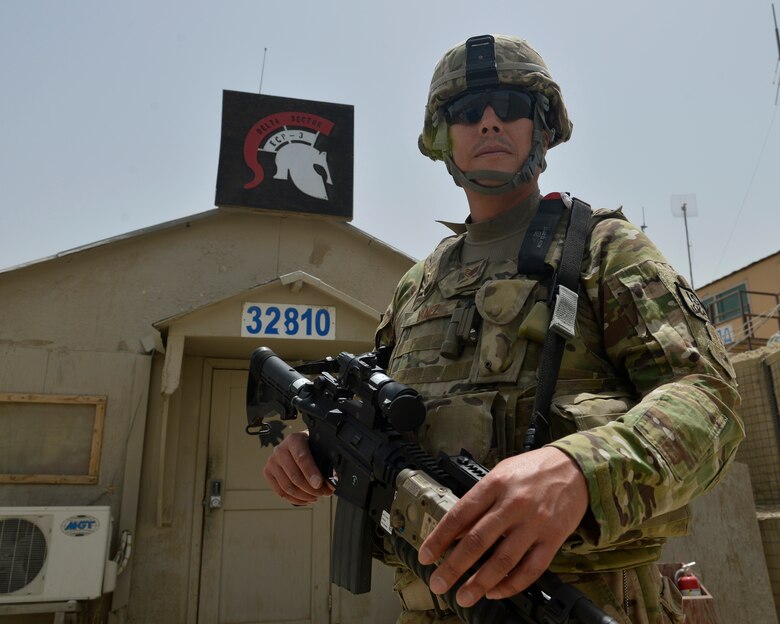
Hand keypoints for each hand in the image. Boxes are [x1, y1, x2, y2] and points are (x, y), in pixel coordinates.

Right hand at [263, 430, 333, 504]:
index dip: (311, 473)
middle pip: (295, 476)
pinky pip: (280, 492)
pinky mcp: (268, 473)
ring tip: (317, 497)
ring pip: (288, 487)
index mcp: (294, 440)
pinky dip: (295, 499)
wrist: (297, 444)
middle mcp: (280, 450)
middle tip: (325, 493)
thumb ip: (326, 462)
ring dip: (305, 496)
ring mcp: (272, 462)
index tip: (319, 484)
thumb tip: (332, 481)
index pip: (302, 458)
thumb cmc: (310, 446)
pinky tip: (306, 499)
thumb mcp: (319, 448)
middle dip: (311, 489)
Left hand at [417, 447, 587, 607]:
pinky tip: (496, 591)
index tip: (426, 556)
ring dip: (480, 582)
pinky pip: (530, 569)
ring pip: (503, 560)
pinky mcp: (553, 539)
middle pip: (477, 541)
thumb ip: (479, 500)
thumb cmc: (533, 470)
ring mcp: (534, 523)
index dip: (439, 538)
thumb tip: (456, 530)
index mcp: (495, 485)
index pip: (459, 515)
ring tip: (464, 596)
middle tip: (439, 583)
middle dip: (453, 567)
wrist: (575, 467)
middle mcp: (513, 504)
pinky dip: (511, 584)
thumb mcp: (500, 474)